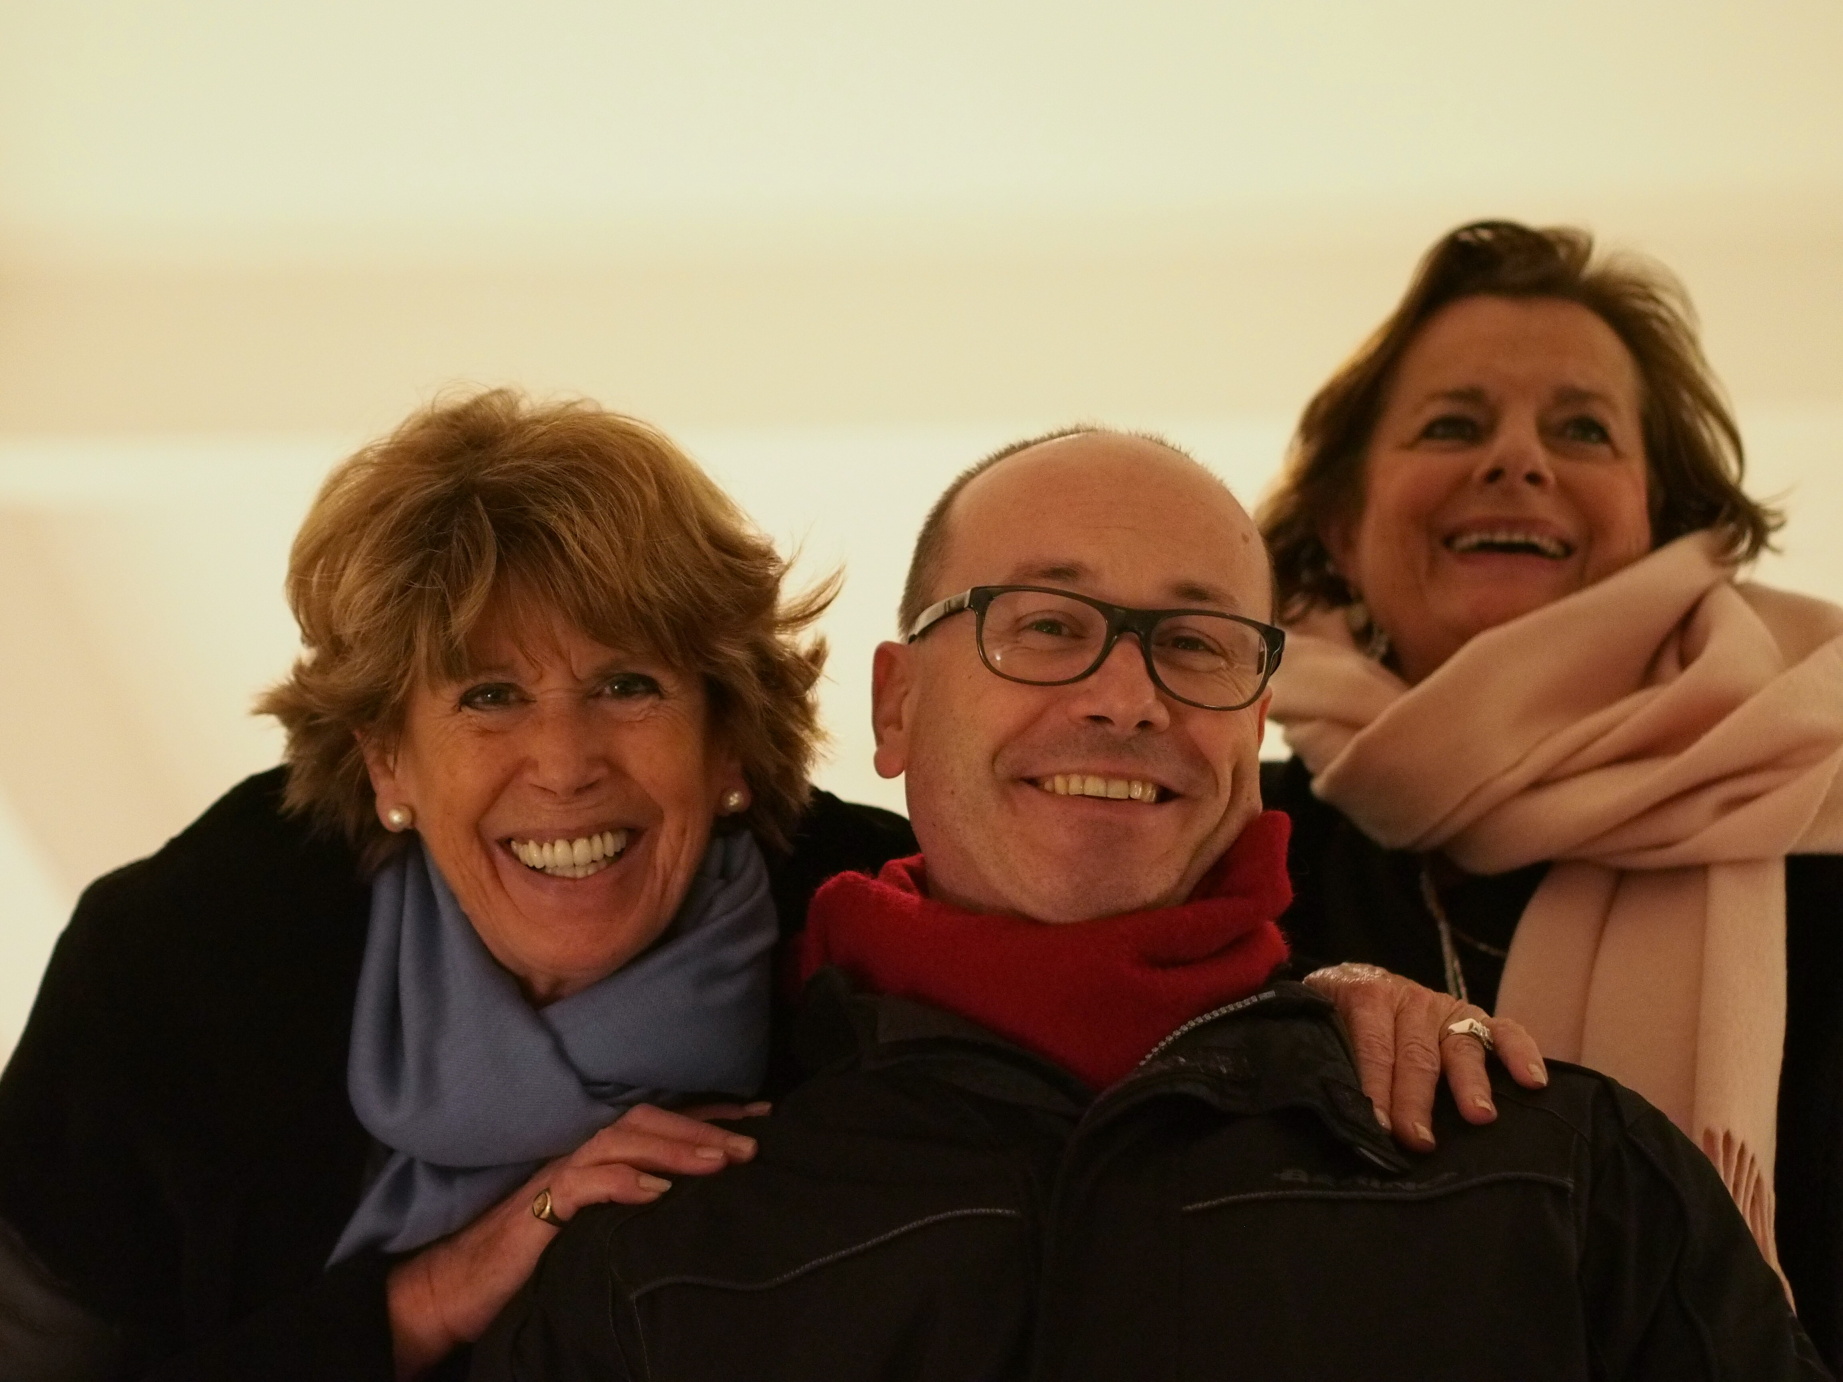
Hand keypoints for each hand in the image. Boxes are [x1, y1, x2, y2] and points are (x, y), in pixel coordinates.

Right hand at [385, 1101, 766, 1378]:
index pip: (659, 1123)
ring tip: (720, 1162)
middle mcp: (577, 1154)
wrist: (454, 1288)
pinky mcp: (537, 1210)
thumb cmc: (527, 1259)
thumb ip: (632, 1203)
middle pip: (646, 1120)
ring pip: (620, 1141)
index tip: (762, 1118)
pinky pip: (582, 1185)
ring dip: (675, 1147)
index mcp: (594, 1156)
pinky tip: (658, 1191)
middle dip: (704, 1127)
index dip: (711, 1116)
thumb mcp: (594, 1228)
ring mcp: (556, 1177)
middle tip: (754, 1144)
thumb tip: (692, 1199)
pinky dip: (622, 1183)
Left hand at [1302, 963, 1547, 1151]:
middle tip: (1419, 1140)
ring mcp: (1445, 1008)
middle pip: (1415, 1053)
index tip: (1378, 1127)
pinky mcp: (1474, 1018)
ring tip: (1480, 1116)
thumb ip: (1326, 1054)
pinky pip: (1504, 1031)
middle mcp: (1410, 1000)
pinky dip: (1520, 1053)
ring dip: (1470, 1082)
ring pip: (1460, 1045)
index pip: (1373, 1046)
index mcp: (1365, 995)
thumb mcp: (1318, 1025)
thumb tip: (1328, 1105)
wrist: (1353, 979)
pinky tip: (1533, 1081)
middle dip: (1417, 1099)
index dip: (1375, 1087)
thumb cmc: (1335, 1017)